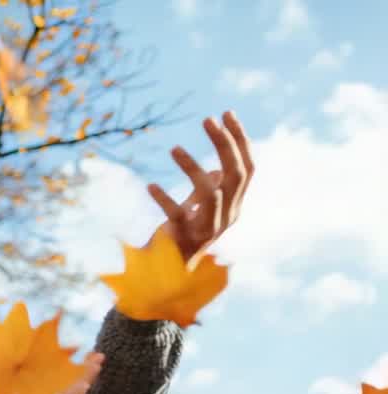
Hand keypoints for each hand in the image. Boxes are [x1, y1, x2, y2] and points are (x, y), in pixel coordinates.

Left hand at [147, 112, 253, 261]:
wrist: (167, 275)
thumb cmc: (182, 237)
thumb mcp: (200, 211)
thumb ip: (211, 190)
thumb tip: (217, 167)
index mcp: (234, 206)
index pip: (247, 169)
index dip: (240, 141)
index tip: (226, 114)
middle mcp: (227, 216)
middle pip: (235, 175)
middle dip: (224, 144)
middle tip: (207, 120)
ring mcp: (208, 229)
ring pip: (210, 192)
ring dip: (191, 167)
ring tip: (173, 148)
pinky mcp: (185, 238)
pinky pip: (176, 214)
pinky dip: (163, 199)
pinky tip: (149, 186)